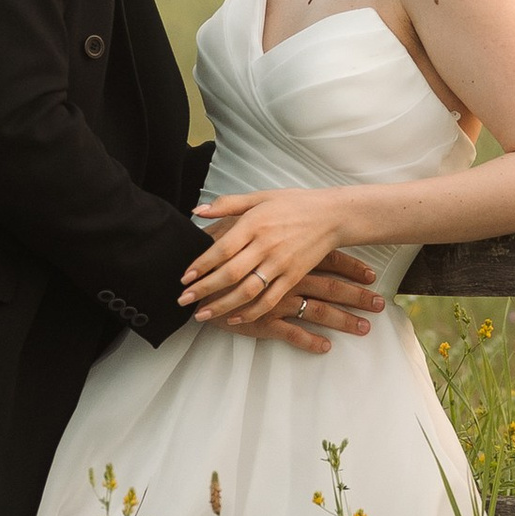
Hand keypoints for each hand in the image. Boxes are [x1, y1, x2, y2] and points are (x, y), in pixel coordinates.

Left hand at [182, 194, 376, 349]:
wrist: (332, 216)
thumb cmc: (294, 204)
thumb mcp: (260, 197)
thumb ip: (227, 204)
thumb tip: (196, 211)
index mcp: (255, 223)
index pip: (222, 249)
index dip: (201, 265)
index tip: (184, 277)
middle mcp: (266, 245)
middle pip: (230, 273)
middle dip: (204, 289)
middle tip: (182, 300)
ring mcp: (281, 263)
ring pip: (247, 291)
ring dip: (222, 305)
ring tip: (201, 315)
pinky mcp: (293, 276)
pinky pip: (270, 299)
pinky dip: (251, 312)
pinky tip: (234, 318)